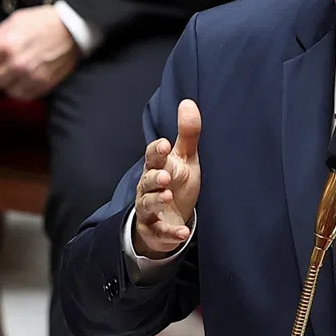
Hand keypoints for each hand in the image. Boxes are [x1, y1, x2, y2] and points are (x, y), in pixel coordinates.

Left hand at [0, 5, 78, 99]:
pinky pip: (24, 95)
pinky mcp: (44, 84)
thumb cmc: (43, 22)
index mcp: (7, 46)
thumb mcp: (15, 20)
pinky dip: (21, 91)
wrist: (71, 30)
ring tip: (11, 76)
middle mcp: (18, 64)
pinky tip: (22, 81)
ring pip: (7, 91)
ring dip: (7, 85)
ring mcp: (32, 76)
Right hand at [133, 99, 201, 258]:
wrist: (170, 217)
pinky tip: (183, 233)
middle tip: (165, 177)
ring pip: (147, 204)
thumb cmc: (177, 183)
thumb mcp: (185, 159)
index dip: (156, 152)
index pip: (152, 157)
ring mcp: (150, 209)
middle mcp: (148, 188)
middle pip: (147, 181)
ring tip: (167, 197)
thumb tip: (188, 102)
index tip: (164, 145)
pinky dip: (171, 233)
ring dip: (155, 201)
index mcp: (157, 168)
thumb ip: (187, 134)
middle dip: (154, 178)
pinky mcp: (155, 230)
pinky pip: (160, 231)